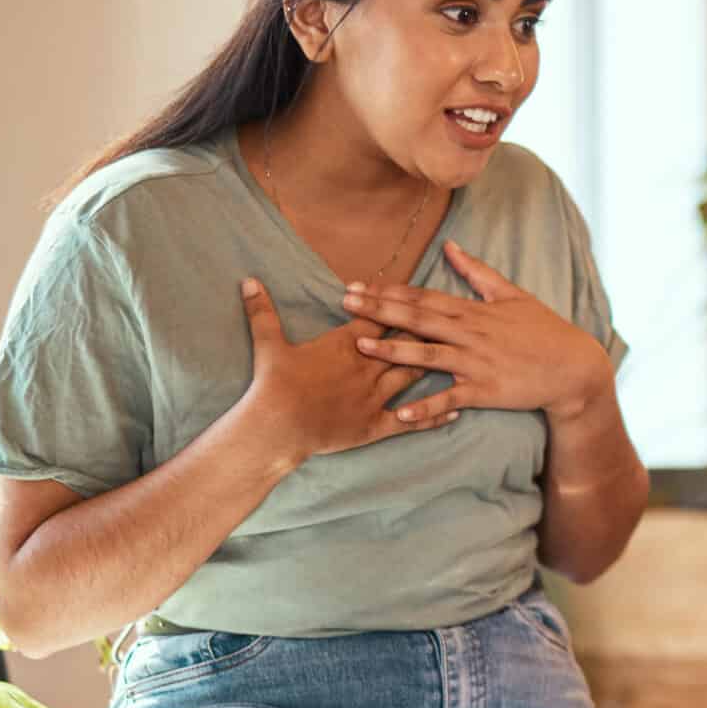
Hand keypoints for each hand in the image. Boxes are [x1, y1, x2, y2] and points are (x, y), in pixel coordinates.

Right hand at [236, 278, 446, 464]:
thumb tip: (250, 280)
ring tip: (457, 352)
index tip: (414, 289)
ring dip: (433, 361)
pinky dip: (434, 415)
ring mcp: (375, 396)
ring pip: (413, 373)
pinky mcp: (377, 424)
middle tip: (449, 315)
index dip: (394, 301)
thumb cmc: (272, 385)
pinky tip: (456, 410)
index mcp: (345, 344)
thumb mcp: (267, 344)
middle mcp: (367, 366)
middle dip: (424, 327)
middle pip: (404, 340)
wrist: (276, 427)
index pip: (378, 316)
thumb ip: (262, 311)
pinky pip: (412, 420)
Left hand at [342, 241, 608, 427]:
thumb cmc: (545, 330)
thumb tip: (451, 246)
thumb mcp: (514, 294)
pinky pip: (450, 399)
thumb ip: (478, 272)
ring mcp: (477, 363)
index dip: (389, 290)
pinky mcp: (486, 391)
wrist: (575, 367)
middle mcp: (471, 334)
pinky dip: (425, 407)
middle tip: (343, 301)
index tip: (358, 284)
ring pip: (428, 355)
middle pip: (418, 319)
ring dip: (392, 351)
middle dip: (378, 310)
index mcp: (474, 311)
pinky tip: (400, 413)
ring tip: (360, 346)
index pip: (424, 297)